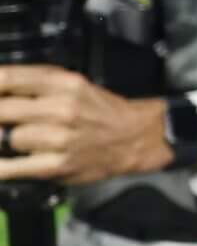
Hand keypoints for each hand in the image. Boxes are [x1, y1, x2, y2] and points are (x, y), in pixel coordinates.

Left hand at [0, 66, 172, 187]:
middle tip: (7, 120)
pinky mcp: (57, 165)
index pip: (6, 78)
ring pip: (8, 138)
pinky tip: (4, 161)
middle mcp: (61, 107)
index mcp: (63, 82)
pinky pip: (10, 167)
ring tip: (25, 140)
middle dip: (1, 115)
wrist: (134, 138)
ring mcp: (59, 138)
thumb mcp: (71, 85)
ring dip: (8, 140)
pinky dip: (1, 166)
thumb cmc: (98, 110)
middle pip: (1, 109)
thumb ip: (31, 84)